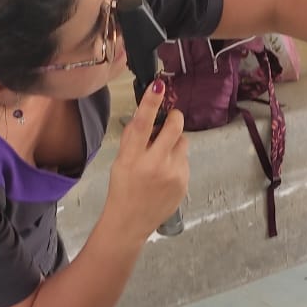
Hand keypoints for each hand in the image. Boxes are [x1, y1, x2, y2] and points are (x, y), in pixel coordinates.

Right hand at [106, 78, 188, 241]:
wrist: (131, 222)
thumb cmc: (123, 188)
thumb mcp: (121, 161)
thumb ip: (134, 138)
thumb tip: (148, 114)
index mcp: (133, 157)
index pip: (142, 123)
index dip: (151, 102)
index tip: (159, 84)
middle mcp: (155, 164)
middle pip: (175, 127)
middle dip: (174, 118)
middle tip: (169, 120)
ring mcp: (173, 174)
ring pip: (183, 142)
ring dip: (174, 143)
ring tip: (162, 157)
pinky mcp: (184, 182)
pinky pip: (185, 160)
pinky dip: (177, 160)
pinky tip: (165, 174)